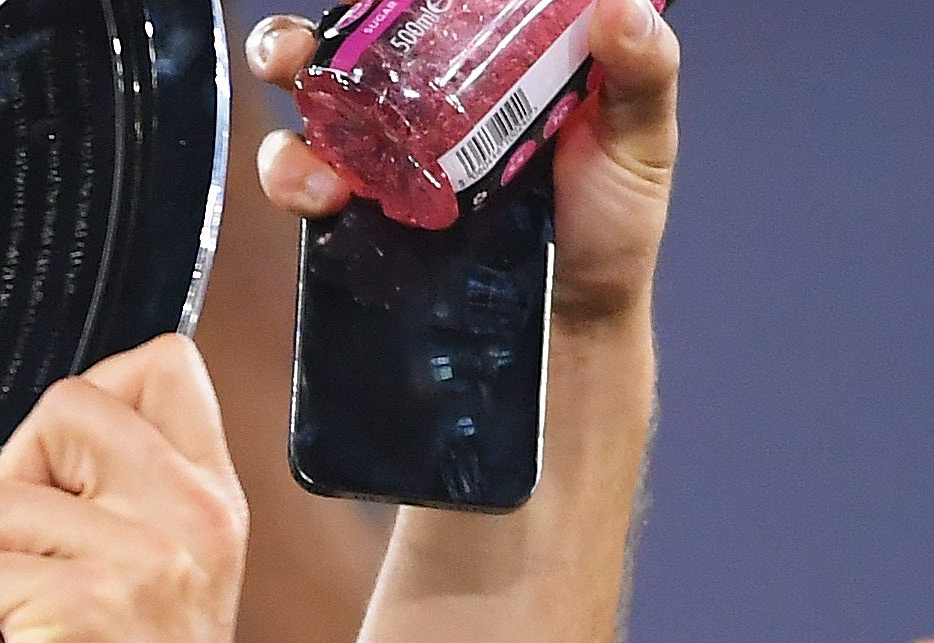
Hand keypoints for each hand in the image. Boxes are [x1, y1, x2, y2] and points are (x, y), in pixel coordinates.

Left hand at [0, 337, 246, 642]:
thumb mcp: (138, 595)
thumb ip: (89, 523)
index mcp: (210, 502)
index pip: (163, 367)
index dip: (83, 401)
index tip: (34, 467)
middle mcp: (191, 516)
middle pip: (73, 405)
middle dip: (1, 464)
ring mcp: (144, 559)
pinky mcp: (83, 609)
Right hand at [250, 0, 679, 331]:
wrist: (575, 320)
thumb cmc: (611, 221)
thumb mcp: (640, 136)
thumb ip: (642, 69)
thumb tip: (619, 6)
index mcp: (483, 60)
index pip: (417, 7)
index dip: (381, 0)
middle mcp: (423, 99)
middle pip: (342, 49)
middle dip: (296, 43)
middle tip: (294, 55)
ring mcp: (388, 157)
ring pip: (310, 114)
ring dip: (291, 124)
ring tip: (314, 157)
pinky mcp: (366, 215)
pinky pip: (309, 186)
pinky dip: (296, 182)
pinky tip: (324, 198)